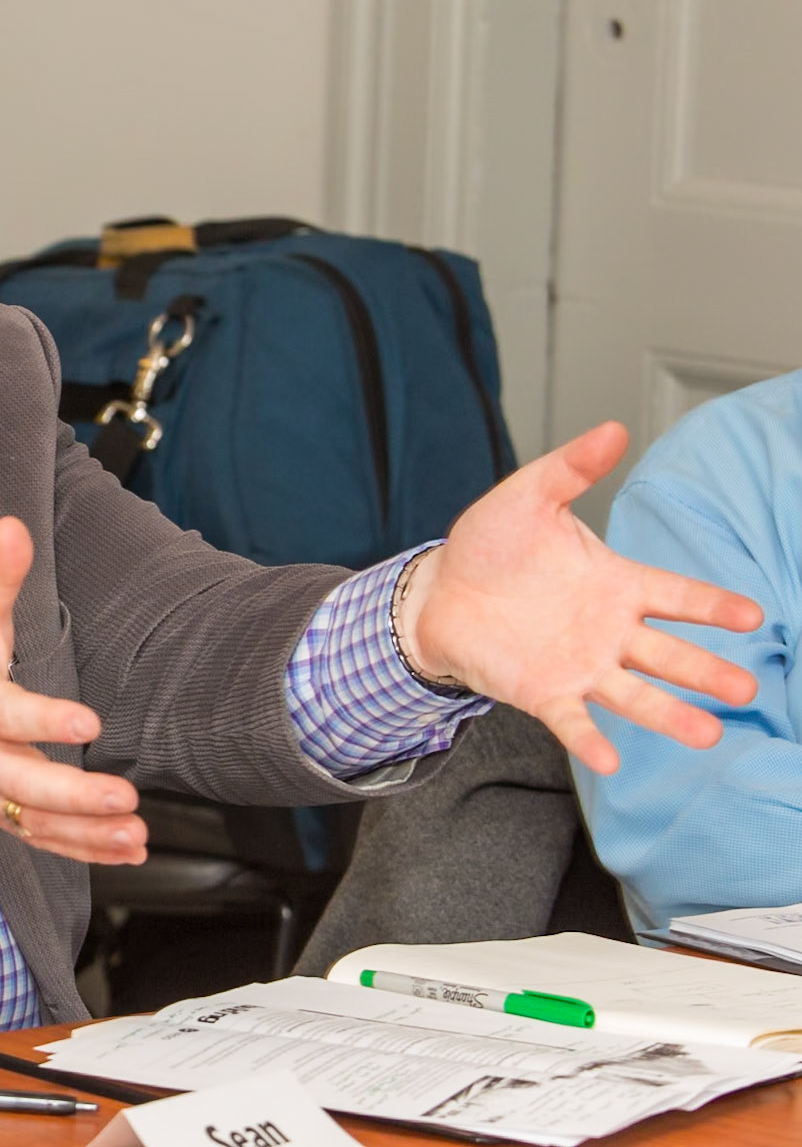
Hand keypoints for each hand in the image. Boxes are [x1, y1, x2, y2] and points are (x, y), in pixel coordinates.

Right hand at [0, 517, 145, 863]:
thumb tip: (14, 524)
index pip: (4, 714)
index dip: (44, 721)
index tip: (87, 722)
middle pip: (20, 782)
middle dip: (73, 795)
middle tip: (123, 796)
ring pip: (32, 821)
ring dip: (86, 832)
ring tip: (134, 832)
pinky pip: (37, 840)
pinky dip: (82, 850)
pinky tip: (127, 850)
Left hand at [401, 421, 760, 774]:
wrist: (438, 590)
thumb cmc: (489, 546)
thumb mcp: (527, 497)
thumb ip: (571, 469)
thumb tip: (613, 427)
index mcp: (615, 583)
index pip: (676, 594)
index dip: (712, 604)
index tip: (751, 615)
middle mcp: (609, 630)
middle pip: (669, 653)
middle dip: (706, 670)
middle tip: (744, 688)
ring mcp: (581, 665)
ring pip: (636, 694)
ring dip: (669, 714)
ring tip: (707, 733)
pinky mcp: (544, 692)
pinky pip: (574, 721)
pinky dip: (591, 740)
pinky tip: (609, 763)